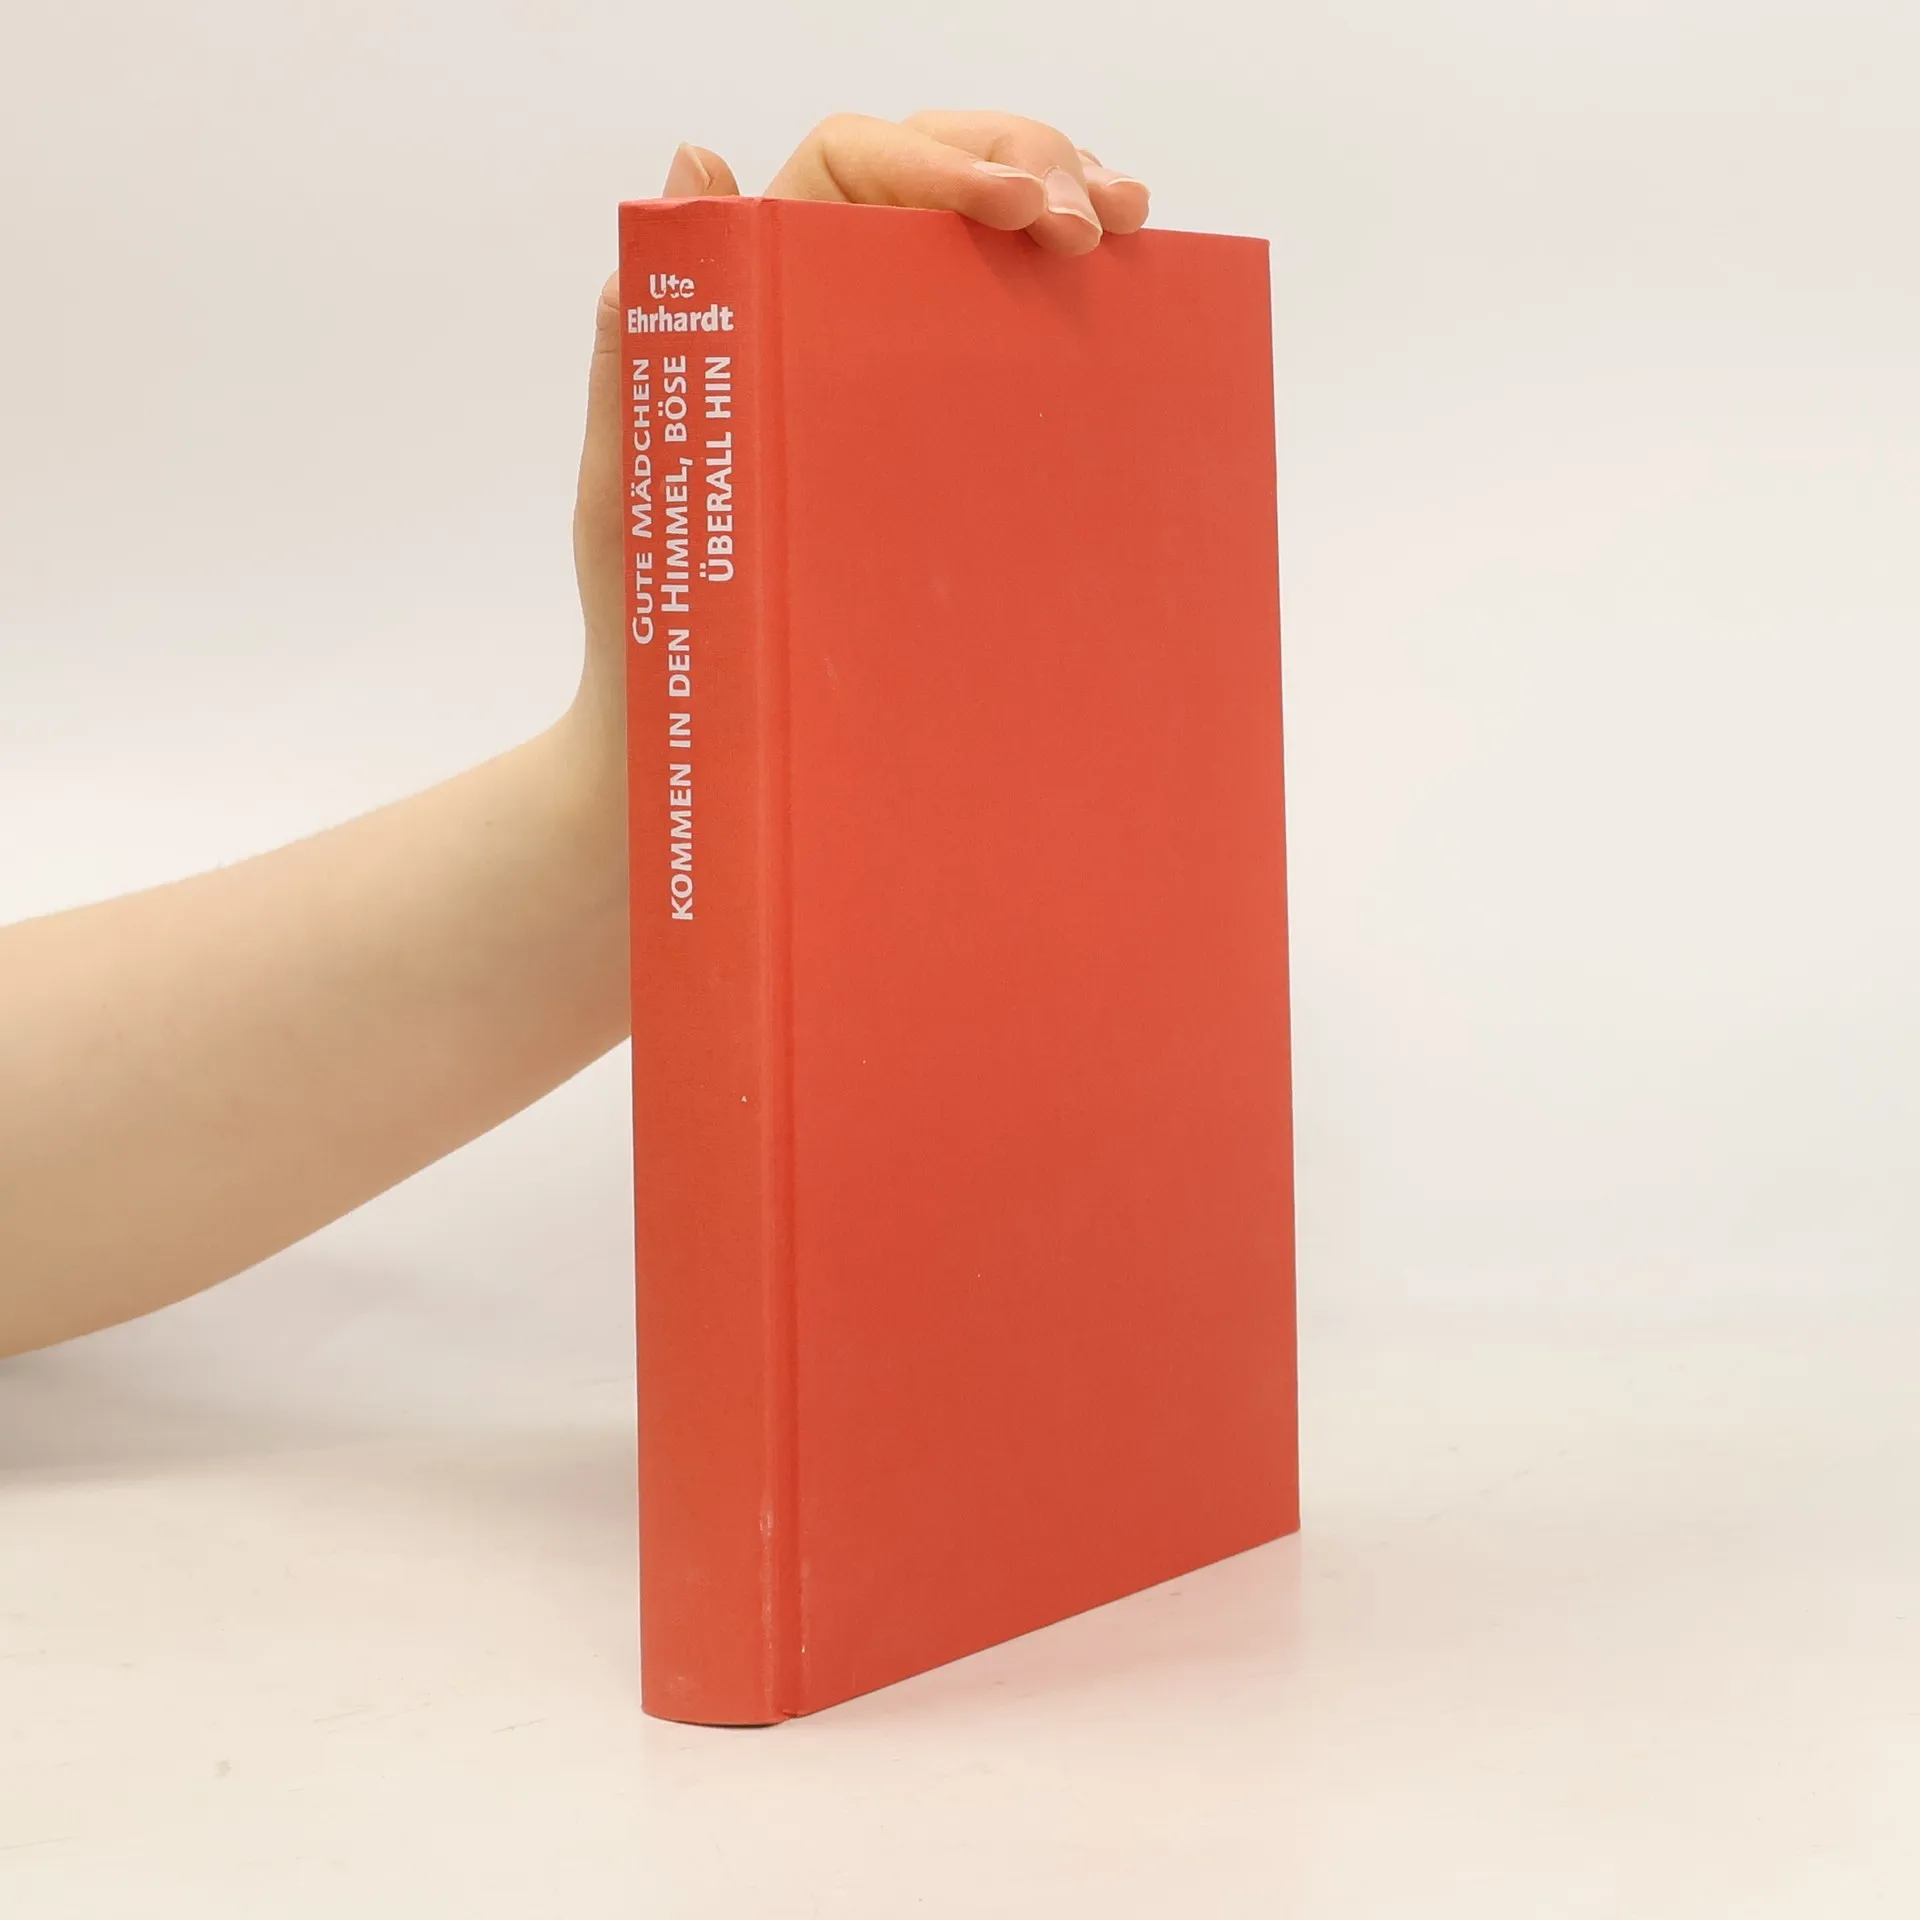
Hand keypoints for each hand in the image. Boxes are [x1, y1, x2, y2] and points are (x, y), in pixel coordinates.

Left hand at [566, 112, 1150, 781]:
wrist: (707, 743)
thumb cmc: (653, 626)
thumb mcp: (629, 485)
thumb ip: (643, 345)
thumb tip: (691, 169)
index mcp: (756, 303)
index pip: (854, 170)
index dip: (942, 157)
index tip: (1019, 207)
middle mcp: (831, 323)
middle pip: (941, 184)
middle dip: (1035, 165)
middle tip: (1104, 220)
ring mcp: (896, 387)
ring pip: (990, 256)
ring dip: (1072, 208)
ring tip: (1133, 233)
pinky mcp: (946, 457)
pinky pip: (1016, 360)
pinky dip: (1079, 317)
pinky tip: (1132, 305)